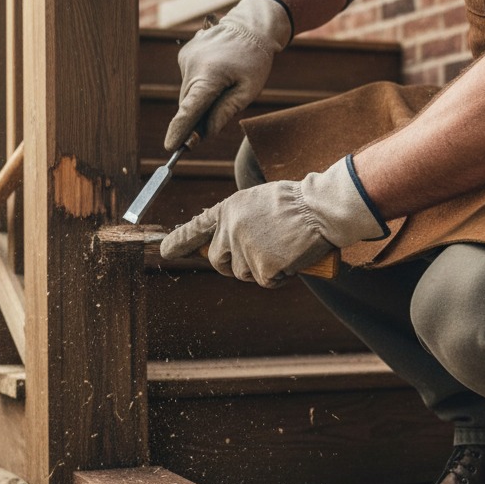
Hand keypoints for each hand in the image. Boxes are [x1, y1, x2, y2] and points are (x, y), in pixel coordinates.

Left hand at [160, 158, 387, 287]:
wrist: (320, 209)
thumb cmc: (296, 202)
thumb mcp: (257, 201)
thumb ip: (238, 219)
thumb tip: (227, 242)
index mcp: (228, 210)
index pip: (196, 228)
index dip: (179, 241)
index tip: (164, 251)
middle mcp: (229, 230)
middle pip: (218, 261)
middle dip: (233, 263)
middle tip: (259, 252)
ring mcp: (244, 250)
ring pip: (243, 274)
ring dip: (261, 268)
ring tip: (282, 246)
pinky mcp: (261, 268)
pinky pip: (266, 281)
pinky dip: (280, 275)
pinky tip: (291, 256)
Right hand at [163, 0, 291, 151]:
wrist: (249, 26)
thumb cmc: (254, 60)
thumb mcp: (248, 90)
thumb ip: (225, 112)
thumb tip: (206, 133)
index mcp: (209, 77)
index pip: (190, 109)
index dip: (179, 130)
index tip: (170, 147)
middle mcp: (192, 66)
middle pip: (188, 105)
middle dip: (195, 118)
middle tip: (208, 127)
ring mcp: (185, 59)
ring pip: (188, 93)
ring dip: (199, 99)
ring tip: (223, 86)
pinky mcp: (184, 55)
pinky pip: (188, 81)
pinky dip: (198, 85)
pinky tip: (215, 73)